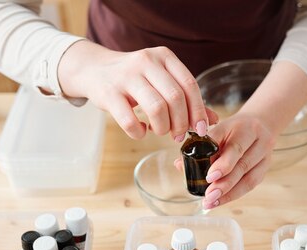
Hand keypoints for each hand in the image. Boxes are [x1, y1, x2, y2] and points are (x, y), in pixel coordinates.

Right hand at [58, 40, 216, 139]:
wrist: (94, 70)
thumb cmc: (135, 79)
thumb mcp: (161, 81)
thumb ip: (186, 99)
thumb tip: (212, 120)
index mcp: (164, 57)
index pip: (189, 84)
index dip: (198, 110)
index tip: (201, 129)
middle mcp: (146, 61)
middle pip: (175, 98)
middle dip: (181, 123)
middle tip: (178, 135)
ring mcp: (126, 76)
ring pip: (156, 108)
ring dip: (162, 128)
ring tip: (159, 131)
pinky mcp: (109, 92)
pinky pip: (130, 120)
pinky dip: (139, 132)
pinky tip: (140, 130)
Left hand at [176, 113, 276, 208]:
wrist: (260, 123)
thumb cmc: (233, 128)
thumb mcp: (218, 129)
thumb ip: (201, 145)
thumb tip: (180, 165)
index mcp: (243, 126)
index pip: (234, 146)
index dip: (223, 163)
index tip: (209, 177)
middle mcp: (257, 140)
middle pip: (243, 164)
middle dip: (225, 182)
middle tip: (209, 195)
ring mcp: (265, 154)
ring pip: (248, 177)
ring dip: (229, 192)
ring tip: (211, 202)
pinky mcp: (265, 167)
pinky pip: (251, 184)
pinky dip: (234, 194)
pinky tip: (220, 201)